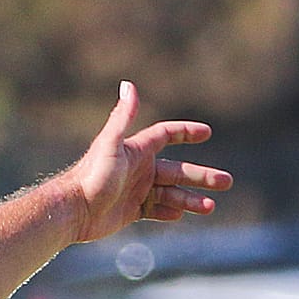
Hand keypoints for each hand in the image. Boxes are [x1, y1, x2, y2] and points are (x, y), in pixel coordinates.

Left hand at [66, 82, 232, 244]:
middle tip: (226, 182)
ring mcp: (135, 191)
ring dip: (191, 199)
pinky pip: (155, 211)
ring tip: (210, 206)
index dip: (187, 132)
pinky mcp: (129, 211)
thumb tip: (128, 84)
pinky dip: (169, 212)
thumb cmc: (91, 176)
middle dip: (202, 176)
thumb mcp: (110, 143)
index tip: (207, 132)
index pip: (167, 135)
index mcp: (137, 150)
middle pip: (178, 170)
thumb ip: (122, 116)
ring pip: (171, 193)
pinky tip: (182, 215)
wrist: (72, 211)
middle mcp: (139, 169)